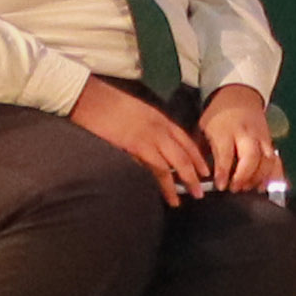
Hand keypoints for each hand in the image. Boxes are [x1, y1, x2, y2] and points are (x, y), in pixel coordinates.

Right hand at [69, 76, 217, 200]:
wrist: (92, 98)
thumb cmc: (108, 105)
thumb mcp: (135, 113)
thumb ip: (146, 128)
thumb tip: (151, 146)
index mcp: (160, 118)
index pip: (185, 140)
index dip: (196, 156)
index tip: (204, 170)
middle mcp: (160, 127)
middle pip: (185, 153)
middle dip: (195, 173)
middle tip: (201, 191)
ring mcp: (150, 136)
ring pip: (175, 163)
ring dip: (184, 181)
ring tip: (188, 197)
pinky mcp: (138, 145)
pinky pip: (156, 166)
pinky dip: (164, 182)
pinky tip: (166, 193)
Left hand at [196, 86, 283, 190]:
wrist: (239, 95)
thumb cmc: (217, 116)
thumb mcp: (204, 128)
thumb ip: (203, 151)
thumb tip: (200, 177)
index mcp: (226, 130)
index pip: (226, 154)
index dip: (224, 172)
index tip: (221, 186)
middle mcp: (246, 133)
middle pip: (251, 157)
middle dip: (244, 176)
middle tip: (235, 188)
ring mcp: (261, 136)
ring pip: (266, 160)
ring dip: (259, 177)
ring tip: (249, 188)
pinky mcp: (270, 140)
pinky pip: (276, 159)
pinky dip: (274, 174)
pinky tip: (267, 185)